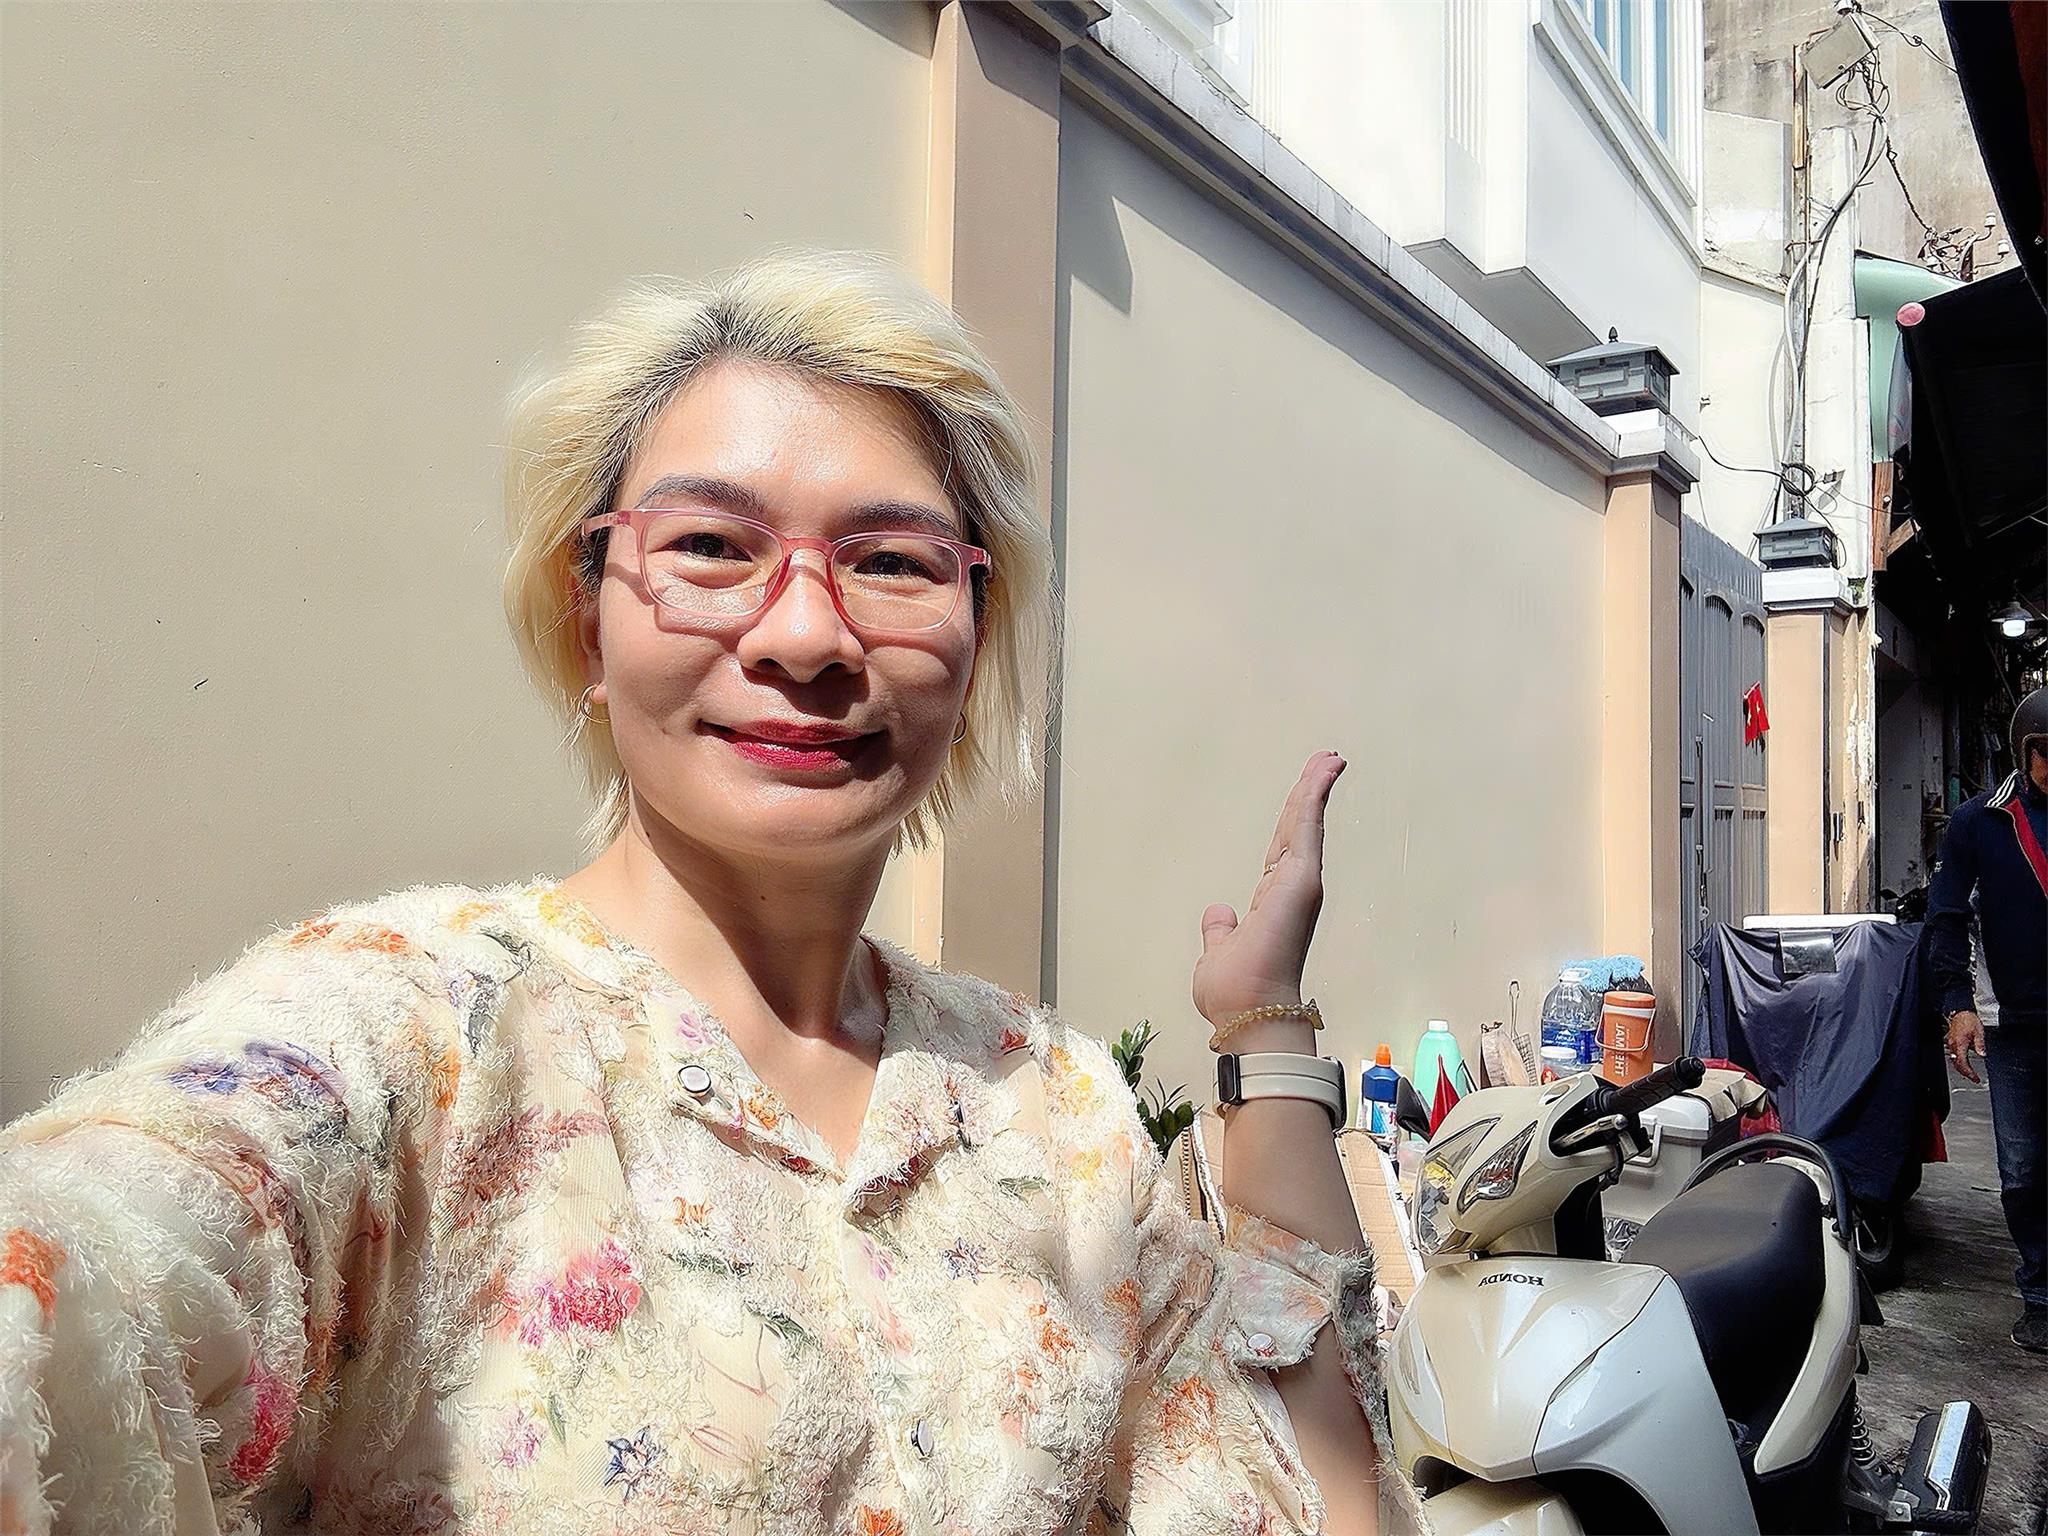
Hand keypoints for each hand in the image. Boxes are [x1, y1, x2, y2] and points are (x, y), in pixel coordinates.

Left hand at [1193, 751, 1344, 1028]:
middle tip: (1327, 760)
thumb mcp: (1219, 952)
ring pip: (1305, 822)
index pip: (1284, 848)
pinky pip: (1306, 827)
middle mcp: (1290, 887)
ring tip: (1329, 758)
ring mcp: (1298, 882)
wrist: (1250, 1011)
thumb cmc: (1237, 991)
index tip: (1307, 792)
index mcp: (1272, 900)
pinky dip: (1313, 798)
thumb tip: (1220, 912)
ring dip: (1316, 787)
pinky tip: (1322, 772)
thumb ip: (1220, 930)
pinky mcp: (1300, 880)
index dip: (1295, 818)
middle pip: (1299, 827)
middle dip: (1312, 792)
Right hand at [1945, 1009, 1984, 1083]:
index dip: (1969, 1072)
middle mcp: (1953, 1045)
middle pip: (1957, 1064)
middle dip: (1965, 1073)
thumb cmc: (1969, 1020)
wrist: (1961, 1011)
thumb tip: (1982, 1055)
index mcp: (1959, 1044)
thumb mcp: (1979, 1032)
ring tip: (1970, 1073)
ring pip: (1954, 1060)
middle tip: (1974, 1078)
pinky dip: (1958, 1061)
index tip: (1975, 1078)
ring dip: (1961, 1068)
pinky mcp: (1951, 1041)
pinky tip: (1963, 1062)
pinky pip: (1953, 1054)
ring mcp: (1950, 1043)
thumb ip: (1979, 1045)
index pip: (1962, 1063)